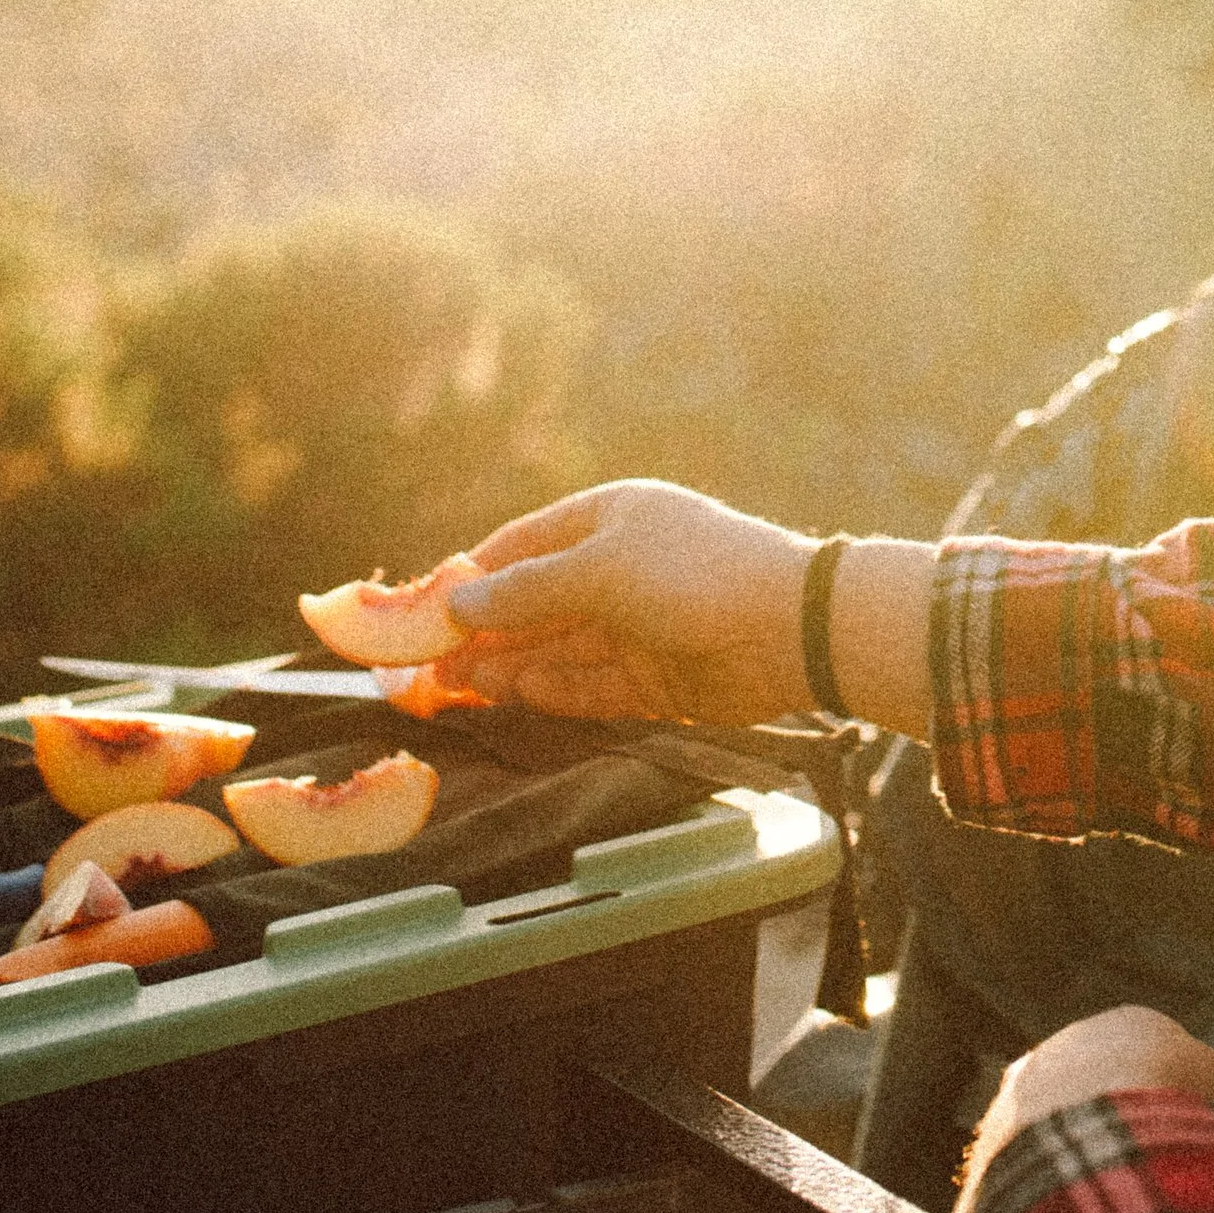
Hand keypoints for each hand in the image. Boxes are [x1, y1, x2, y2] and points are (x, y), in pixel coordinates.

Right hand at [434, 480, 815, 727]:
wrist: (788, 628)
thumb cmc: (694, 572)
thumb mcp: (600, 570)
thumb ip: (527, 592)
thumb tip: (458, 603)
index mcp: (609, 519)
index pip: (524, 544)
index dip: (474, 576)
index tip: (425, 609)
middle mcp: (619, 569)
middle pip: (536, 603)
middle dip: (484, 632)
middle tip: (429, 665)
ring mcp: (637, 626)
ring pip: (557, 648)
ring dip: (508, 665)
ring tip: (458, 686)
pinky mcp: (653, 678)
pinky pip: (589, 685)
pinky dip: (551, 690)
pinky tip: (512, 694)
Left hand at [957, 1004, 1213, 1212]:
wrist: (1092, 1170)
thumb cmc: (1184, 1123)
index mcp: (1117, 1032)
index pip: (1157, 1071)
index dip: (1193, 1118)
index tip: (1213, 1161)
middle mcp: (1051, 1062)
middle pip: (1101, 1111)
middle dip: (1135, 1154)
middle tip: (1171, 1206)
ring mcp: (1008, 1121)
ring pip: (1056, 1160)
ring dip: (1088, 1196)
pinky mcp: (981, 1184)